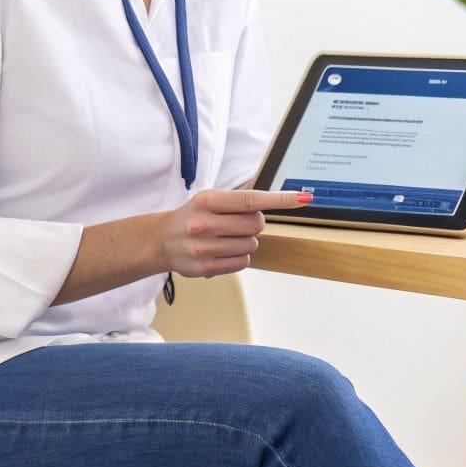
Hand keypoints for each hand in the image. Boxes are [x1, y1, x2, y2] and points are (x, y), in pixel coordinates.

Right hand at [158, 188, 309, 277]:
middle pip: (256, 224)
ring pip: (251, 245)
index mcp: (207, 201)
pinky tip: (223, 251)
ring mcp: (203, 248)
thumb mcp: (210, 200)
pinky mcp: (205, 268)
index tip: (303, 198)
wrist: (162, 241)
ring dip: (245, 241)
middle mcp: (204, 224)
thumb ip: (239, 201)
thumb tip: (275, 200)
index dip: (280, 200)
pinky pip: (242, 262)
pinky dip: (239, 257)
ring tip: (225, 238)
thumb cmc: (193, 216)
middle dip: (254, 224)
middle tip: (236, 223)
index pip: (251, 200)